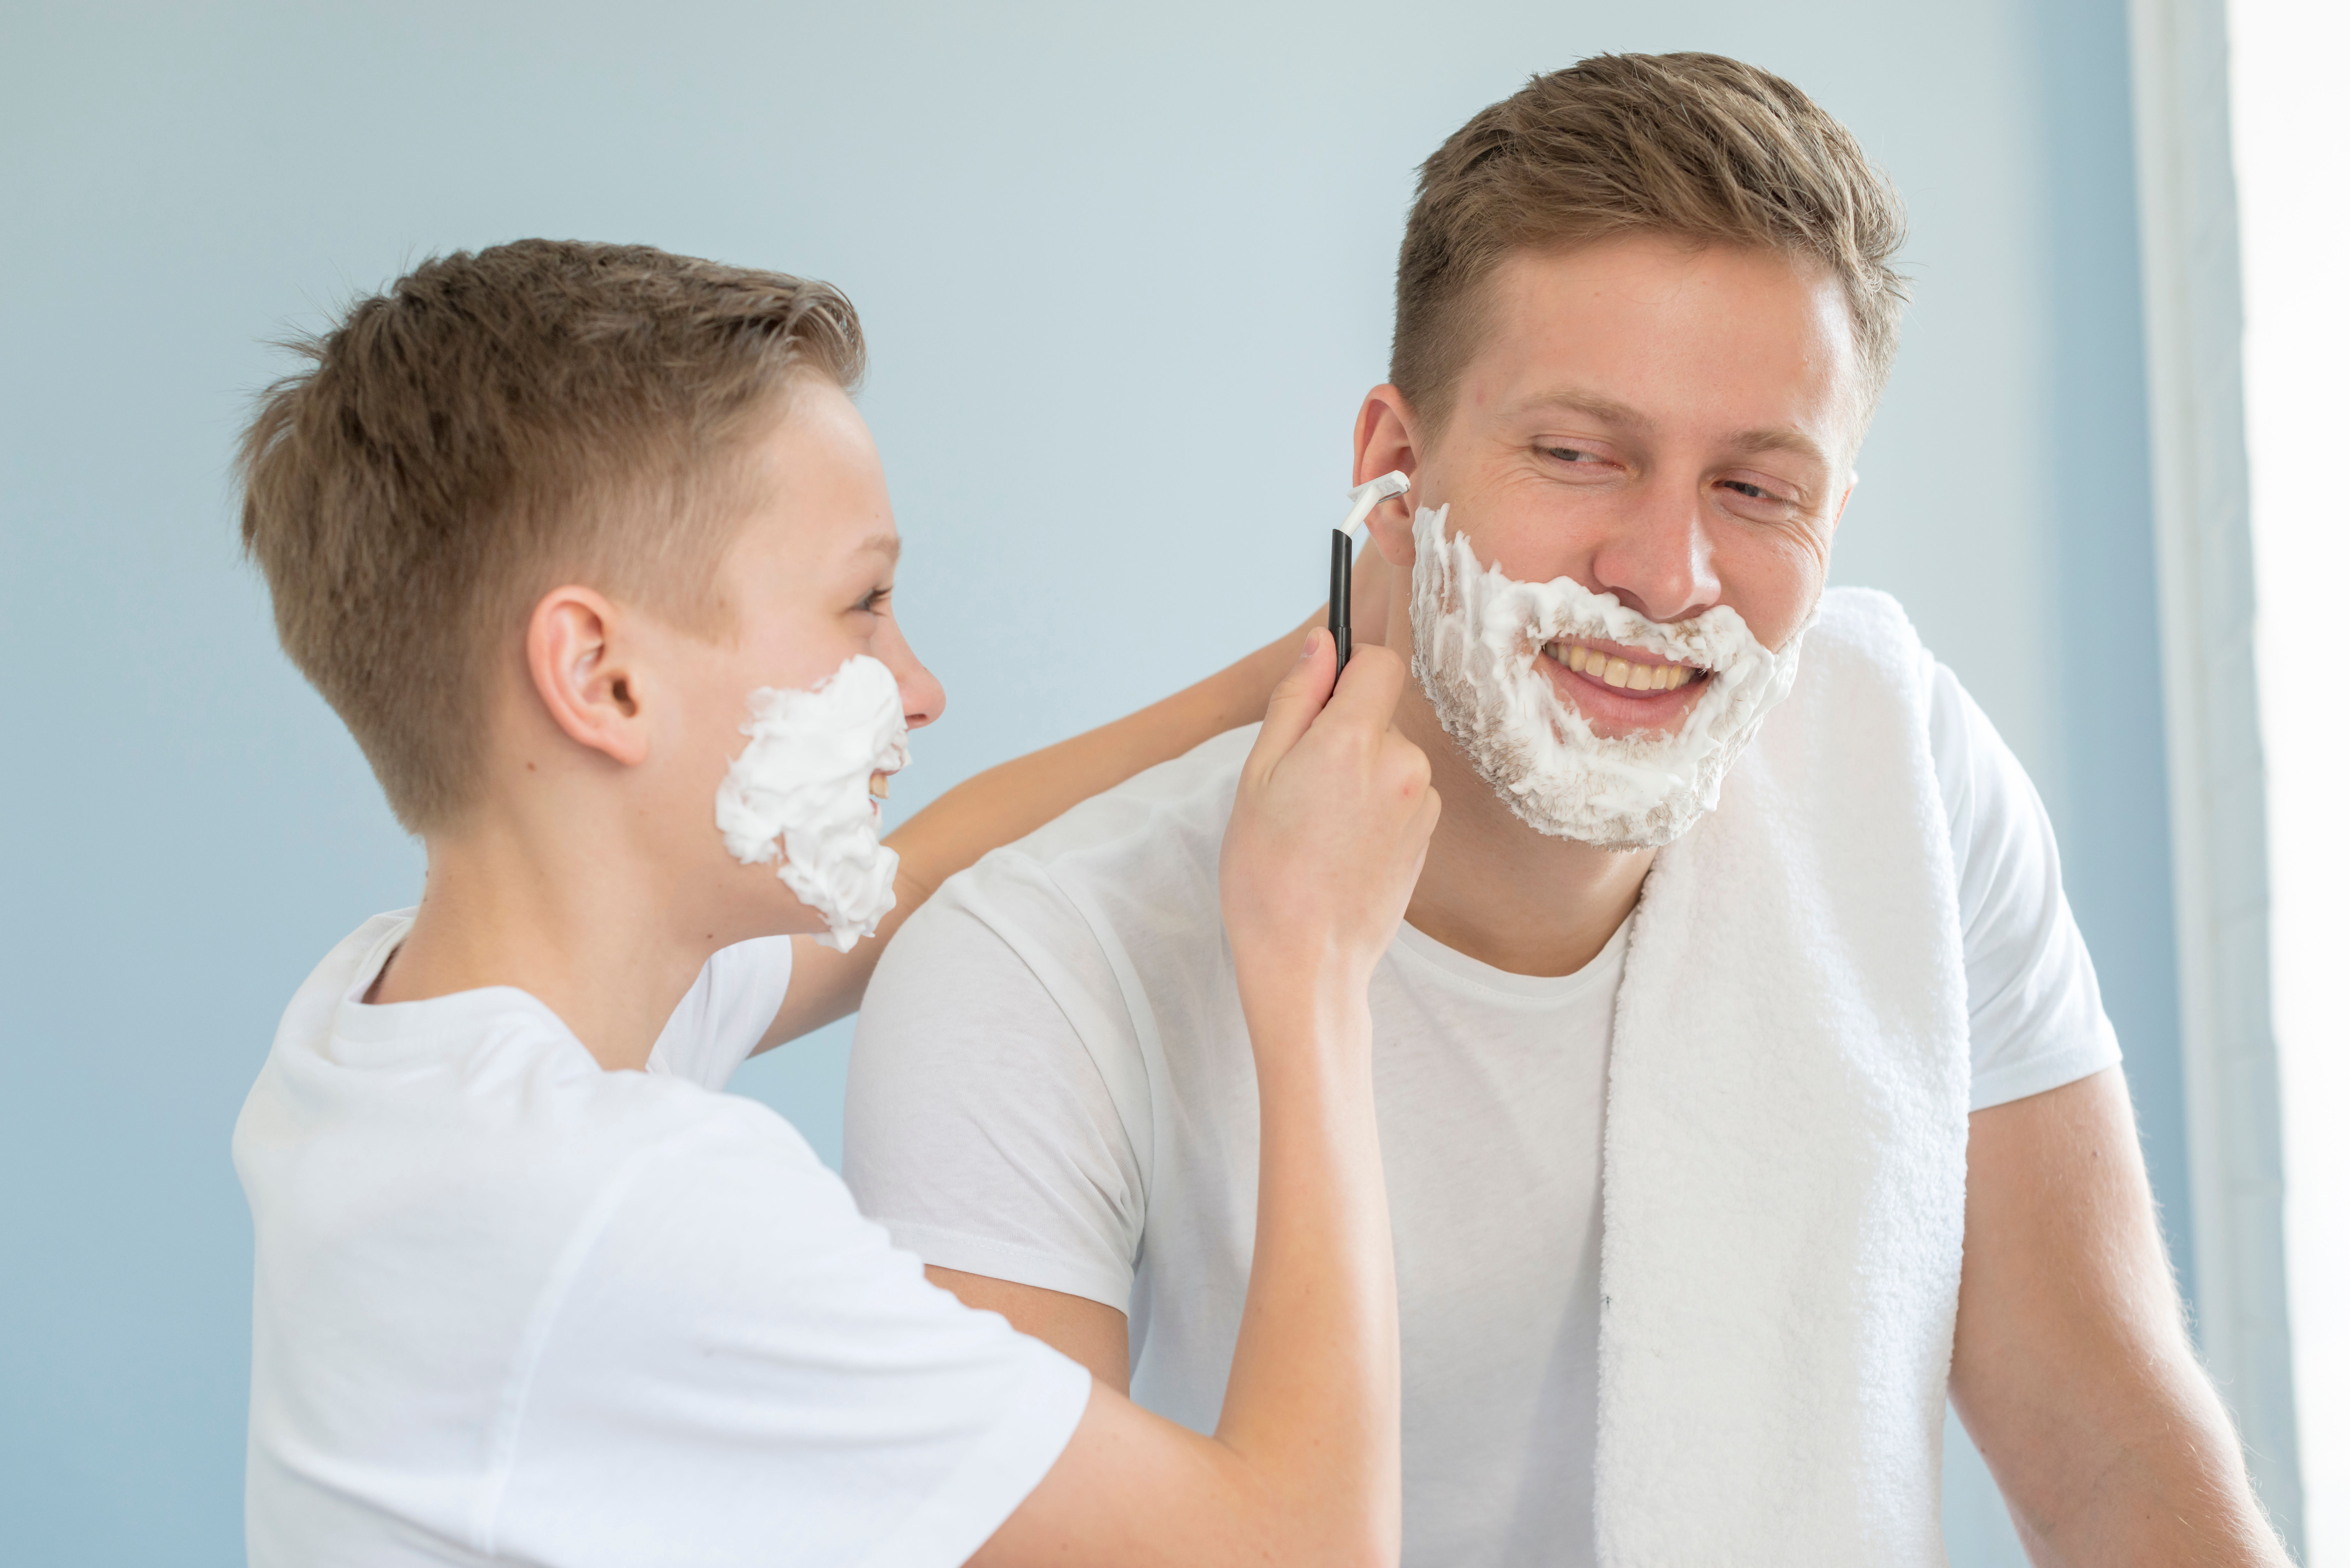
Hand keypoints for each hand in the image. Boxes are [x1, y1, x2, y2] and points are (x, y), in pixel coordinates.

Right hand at [1220, 633, 1436, 1000]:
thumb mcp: (1258, 774)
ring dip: (1357, 775)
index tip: (1318, 698)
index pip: (1380, 662)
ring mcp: (1423, 803)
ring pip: (1388, 758)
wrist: (1306, 962)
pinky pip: (1400, 796)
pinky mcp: (1429, 835)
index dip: (1348, 670)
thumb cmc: (1267, 873)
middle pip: (1379, 714)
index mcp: (1355, 741)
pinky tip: (1340, 849)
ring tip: (1317, 828)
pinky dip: (1373, 809)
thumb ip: (1295, 699)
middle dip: (1341, 733)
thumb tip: (1321, 642)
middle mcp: (1404, 765)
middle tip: (1297, 789)